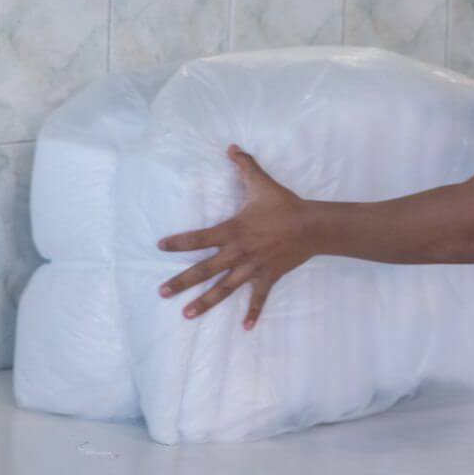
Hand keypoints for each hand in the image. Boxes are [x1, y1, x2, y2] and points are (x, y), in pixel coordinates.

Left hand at [158, 145, 312, 329]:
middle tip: (162, 292)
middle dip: (182, 281)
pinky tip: (245, 327)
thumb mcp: (262, 183)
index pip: (199, 237)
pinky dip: (253, 312)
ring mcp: (252, 267)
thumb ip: (244, 166)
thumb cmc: (284, 205)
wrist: (312, 225)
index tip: (161, 247)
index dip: (179, 242)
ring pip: (224, 288)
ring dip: (205, 302)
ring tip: (186, 314)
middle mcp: (238, 252)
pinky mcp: (268, 276)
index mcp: (233, 230)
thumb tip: (232, 147)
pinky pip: (259, 297)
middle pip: (204, 269)